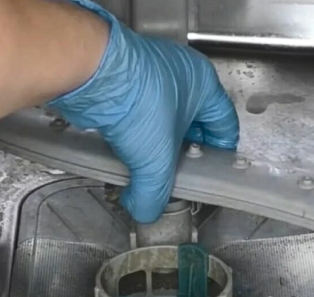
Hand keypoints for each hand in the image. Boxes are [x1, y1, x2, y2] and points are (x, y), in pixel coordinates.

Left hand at [48, 0, 239, 222]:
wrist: (89, 70)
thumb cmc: (135, 96)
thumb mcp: (155, 159)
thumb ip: (154, 193)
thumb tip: (146, 209)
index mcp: (204, 85)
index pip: (224, 124)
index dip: (219, 152)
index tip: (210, 171)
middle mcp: (180, 75)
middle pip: (191, 123)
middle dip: (181, 150)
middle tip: (174, 172)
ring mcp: (150, 73)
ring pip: (160, 117)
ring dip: (153, 140)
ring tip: (145, 163)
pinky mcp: (123, 78)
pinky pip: (134, 111)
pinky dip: (130, 131)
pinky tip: (121, 149)